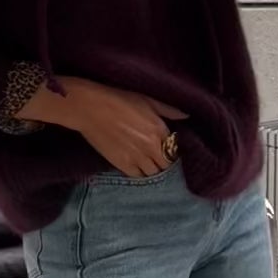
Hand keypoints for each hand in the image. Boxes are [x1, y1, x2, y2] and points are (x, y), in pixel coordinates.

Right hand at [23, 76, 187, 176]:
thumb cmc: (119, 100)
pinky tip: (137, 168)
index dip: (171, 152)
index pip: (174, 150)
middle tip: (158, 161)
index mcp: (160, 130)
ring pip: (153, 174)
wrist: (90, 108)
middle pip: (166, 166)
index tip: (167, 151)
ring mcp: (137, 157)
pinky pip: (137, 177)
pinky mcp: (122, 164)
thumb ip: (168, 110)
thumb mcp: (147, 100)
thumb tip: (186, 115)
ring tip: (148, 166)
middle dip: (164, 164)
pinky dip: (139, 174)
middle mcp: (151, 147)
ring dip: (153, 171)